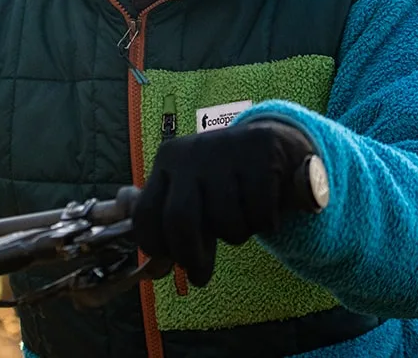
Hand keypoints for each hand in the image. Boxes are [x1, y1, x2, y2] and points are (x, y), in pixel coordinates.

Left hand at [133, 119, 319, 286]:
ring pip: (225, 221)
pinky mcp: (262, 151)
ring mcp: (226, 148)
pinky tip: (266, 208)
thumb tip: (152, 271)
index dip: (156, 247)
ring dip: (236, 234)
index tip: (172, 263)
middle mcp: (191, 151)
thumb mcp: (193, 195)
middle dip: (189, 255)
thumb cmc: (226, 182)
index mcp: (167, 159)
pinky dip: (265, 222)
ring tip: (241, 219)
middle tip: (200, 272)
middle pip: (179, 219)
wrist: (273, 145)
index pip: (145, 213)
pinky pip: (260, 213)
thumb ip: (171, 226)